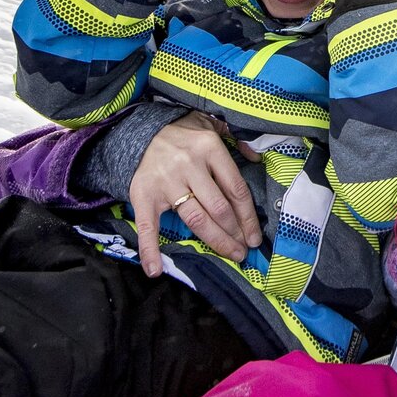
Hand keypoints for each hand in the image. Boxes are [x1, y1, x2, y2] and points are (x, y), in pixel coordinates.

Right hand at [128, 111, 260, 277]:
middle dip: (235, 233)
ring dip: (215, 240)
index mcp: (210, 148)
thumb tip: (257, 159)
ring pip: (195, 218)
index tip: (255, 236)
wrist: (139, 131)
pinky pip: (147, 225)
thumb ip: (236, 139)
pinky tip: (155, 270)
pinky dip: (150, 249)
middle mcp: (189, 165)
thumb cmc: (183, 133)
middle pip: (219, 208)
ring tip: (230, 255)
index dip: (248, 217)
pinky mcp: (143, 194)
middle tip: (244, 251)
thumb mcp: (212, 125)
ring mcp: (166, 181)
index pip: (236, 189)